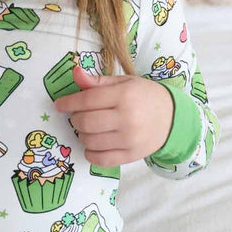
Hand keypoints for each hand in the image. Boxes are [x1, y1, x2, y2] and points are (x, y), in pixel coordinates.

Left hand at [52, 64, 173, 166]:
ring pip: (90, 141)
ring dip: (82, 135)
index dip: (68, 102)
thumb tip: (74, 72)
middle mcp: (127, 118)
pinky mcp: (131, 156)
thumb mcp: (123, 83)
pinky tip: (93, 144)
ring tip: (89, 128)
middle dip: (75, 119)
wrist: (172, 118)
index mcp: (124, 95)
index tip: (59, 105)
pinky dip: (90, 153)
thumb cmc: (144, 96)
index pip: (87, 100)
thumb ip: (97, 81)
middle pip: (85, 122)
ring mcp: (130, 140)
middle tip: (79, 116)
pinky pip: (100, 159)